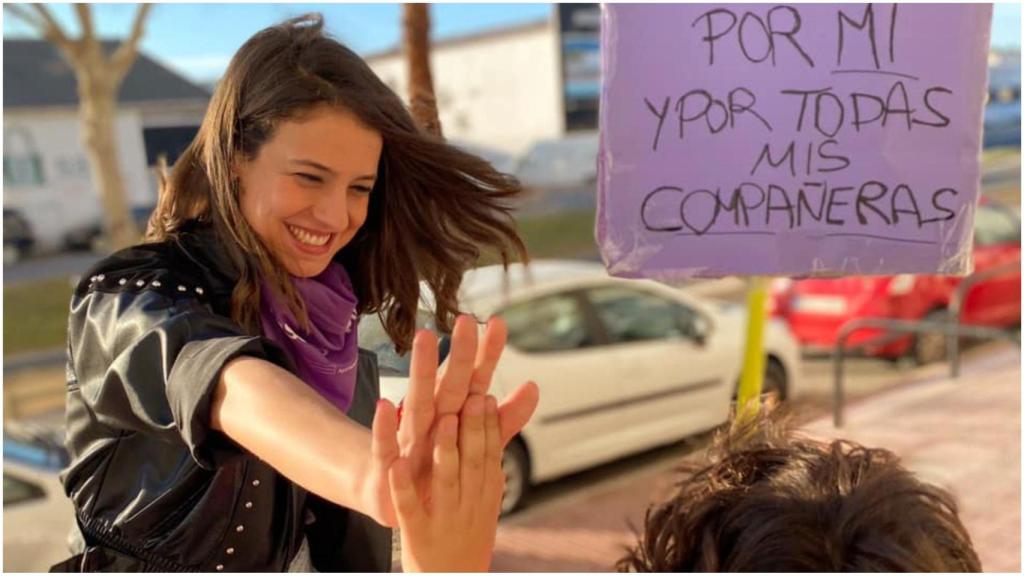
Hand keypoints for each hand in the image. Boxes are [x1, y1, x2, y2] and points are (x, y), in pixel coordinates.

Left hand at [390, 394, 503, 571]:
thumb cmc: (467, 535)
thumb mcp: (486, 499)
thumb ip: (491, 458)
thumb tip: (510, 435)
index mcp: (485, 494)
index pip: (490, 455)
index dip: (489, 426)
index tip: (488, 396)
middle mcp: (469, 505)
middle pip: (473, 462)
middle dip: (474, 430)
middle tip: (473, 398)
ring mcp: (444, 520)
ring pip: (447, 481)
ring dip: (446, 450)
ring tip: (444, 422)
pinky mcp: (417, 534)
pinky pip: (410, 508)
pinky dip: (404, 487)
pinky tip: (396, 466)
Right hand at [398, 315, 538, 502]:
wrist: (397, 498)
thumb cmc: (437, 460)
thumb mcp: (475, 440)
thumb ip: (503, 418)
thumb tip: (533, 387)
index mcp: (455, 412)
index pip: (476, 378)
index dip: (488, 353)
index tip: (499, 322)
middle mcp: (434, 418)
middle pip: (451, 383)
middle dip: (459, 354)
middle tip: (465, 319)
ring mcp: (410, 437)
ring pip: (418, 401)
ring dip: (421, 370)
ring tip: (424, 338)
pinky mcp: (388, 464)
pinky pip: (386, 444)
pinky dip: (384, 427)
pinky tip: (385, 405)